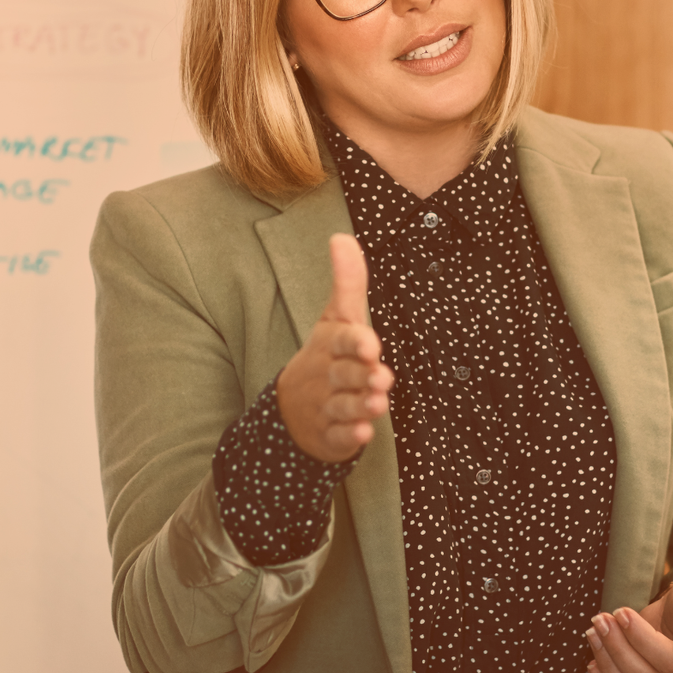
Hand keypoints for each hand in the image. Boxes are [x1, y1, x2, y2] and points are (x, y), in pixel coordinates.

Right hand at [277, 234, 394, 462]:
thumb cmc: (326, 356)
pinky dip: (351, 436)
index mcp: (331, 346)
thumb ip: (347, 283)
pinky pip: (340, 436)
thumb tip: (341, 236)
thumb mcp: (337, 320)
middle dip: (361, 376)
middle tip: (380, 377)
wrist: (292, 408)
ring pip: (344, 407)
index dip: (355, 343)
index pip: (343, 341)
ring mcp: (327, 407)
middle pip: (345, 375)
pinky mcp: (332, 434)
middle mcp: (328, 376)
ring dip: (361, 405)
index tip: (371, 344)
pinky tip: (365, 433)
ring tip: (378, 403)